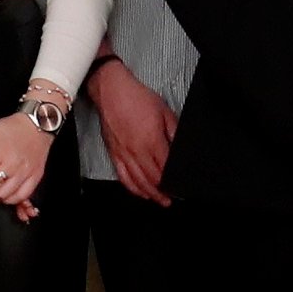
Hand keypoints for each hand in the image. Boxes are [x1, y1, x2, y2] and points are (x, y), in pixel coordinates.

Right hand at [89, 57, 176, 204]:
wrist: (111, 90)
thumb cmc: (136, 98)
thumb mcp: (164, 111)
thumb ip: (174, 131)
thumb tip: (180, 147)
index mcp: (151, 140)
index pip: (165, 168)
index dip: (173, 181)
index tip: (180, 187)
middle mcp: (137, 150)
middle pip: (152, 179)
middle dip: (163, 192)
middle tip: (171, 199)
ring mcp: (124, 153)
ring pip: (137, 181)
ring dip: (149, 194)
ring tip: (159, 200)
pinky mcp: (114, 153)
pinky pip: (122, 176)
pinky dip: (132, 187)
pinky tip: (139, 191)